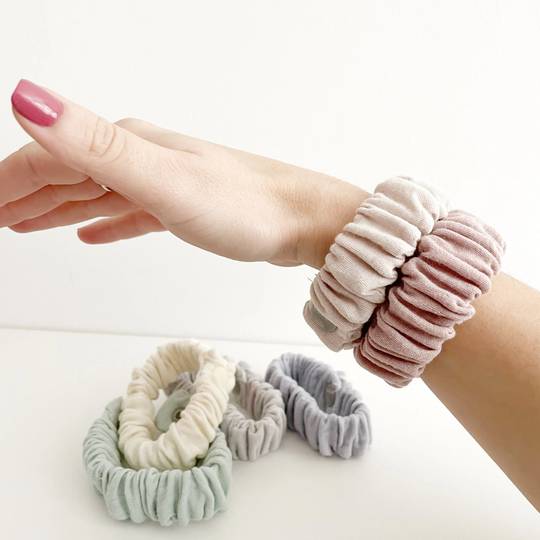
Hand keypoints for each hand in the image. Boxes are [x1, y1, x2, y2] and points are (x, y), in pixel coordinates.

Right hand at [2, 79, 366, 267]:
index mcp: (128, 148)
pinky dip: (104, 222)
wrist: (303, 221)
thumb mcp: (164, 180)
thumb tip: (26, 99)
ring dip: (56, 208)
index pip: (48, 159)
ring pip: (95, 195)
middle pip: (67, 174)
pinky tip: (91, 233)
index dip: (8, 182)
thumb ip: (96, 146)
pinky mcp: (182, 208)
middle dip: (24, 195)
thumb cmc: (245, 206)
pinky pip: (129, 213)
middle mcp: (142, 158)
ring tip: (24, 224)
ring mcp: (163, 182)